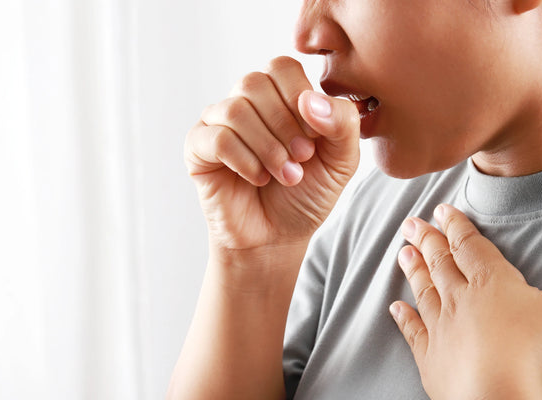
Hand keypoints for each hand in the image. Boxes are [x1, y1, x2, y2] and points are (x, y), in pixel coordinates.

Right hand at [185, 56, 359, 252]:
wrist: (277, 237)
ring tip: (285, 175)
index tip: (313, 138)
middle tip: (301, 159)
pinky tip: (258, 178)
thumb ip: (343, 124)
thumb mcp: (341, 161)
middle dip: (284, 126)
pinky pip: (217, 138)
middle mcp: (245, 103)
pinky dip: (244, 161)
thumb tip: (310, 99)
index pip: (282, 67)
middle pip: (254, 83)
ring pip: (235, 110)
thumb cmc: (306, 195)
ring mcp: (217, 123)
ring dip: (267, 147)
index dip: (299, 99)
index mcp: (278, 96)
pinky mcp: (198, 148)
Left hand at [391, 204, 541, 399]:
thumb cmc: (534, 354)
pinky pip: (413, 331)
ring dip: (413, 269)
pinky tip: (395, 306)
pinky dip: (403, 316)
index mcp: (490, 284)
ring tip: (402, 252)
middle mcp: (459, 300)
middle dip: (425, 239)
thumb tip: (541, 287)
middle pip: (439, 262)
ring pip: (423, 290)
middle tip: (409, 223)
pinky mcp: (430, 358)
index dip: (455, 226)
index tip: (441, 210)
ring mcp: (441, 328)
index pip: (469, 246)